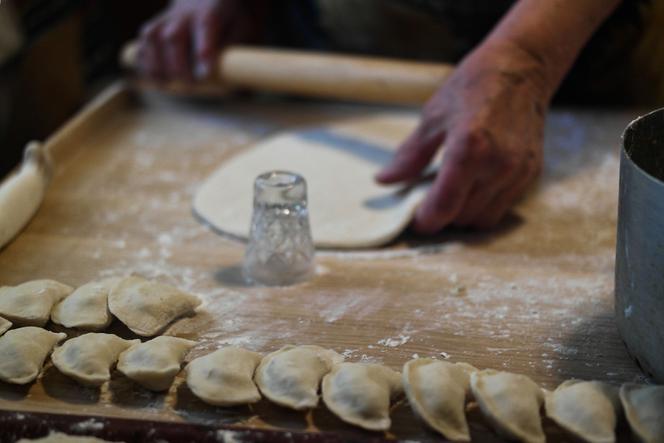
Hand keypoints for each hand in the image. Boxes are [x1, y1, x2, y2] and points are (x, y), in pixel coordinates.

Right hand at [138, 0, 264, 80]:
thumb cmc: (230, 20)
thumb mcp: (243, 29)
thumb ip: (237, 51)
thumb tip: (235, 79)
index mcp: (211, 12)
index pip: (205, 28)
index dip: (203, 52)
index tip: (204, 74)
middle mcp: (184, 13)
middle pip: (174, 37)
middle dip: (178, 66)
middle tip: (189, 86)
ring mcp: (165, 19)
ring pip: (153, 38)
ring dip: (157, 65)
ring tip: (166, 84)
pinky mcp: (153, 28)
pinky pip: (143, 43)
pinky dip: (144, 61)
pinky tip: (154, 77)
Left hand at [376, 42, 548, 232]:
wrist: (522, 67)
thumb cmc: (474, 86)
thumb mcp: (433, 117)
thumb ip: (409, 156)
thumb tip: (385, 180)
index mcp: (469, 148)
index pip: (444, 206)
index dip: (425, 221)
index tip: (413, 220)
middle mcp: (498, 165)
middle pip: (461, 217)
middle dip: (441, 216)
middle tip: (425, 203)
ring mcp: (518, 171)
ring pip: (483, 219)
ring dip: (462, 215)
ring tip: (448, 194)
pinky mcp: (531, 173)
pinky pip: (502, 207)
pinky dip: (482, 205)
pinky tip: (470, 186)